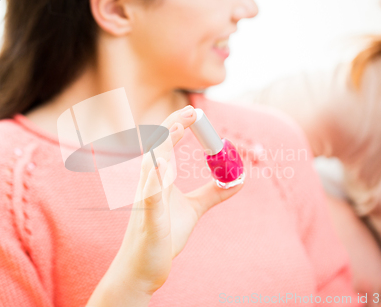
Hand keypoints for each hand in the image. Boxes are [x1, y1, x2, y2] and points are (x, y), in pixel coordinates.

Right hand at [89, 105, 243, 304]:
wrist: (143, 268)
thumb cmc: (163, 235)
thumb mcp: (193, 210)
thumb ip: (212, 194)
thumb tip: (238, 179)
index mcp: (159, 180)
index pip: (165, 145)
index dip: (178, 127)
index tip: (194, 114)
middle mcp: (149, 185)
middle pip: (157, 148)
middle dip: (172, 127)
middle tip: (191, 112)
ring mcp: (146, 202)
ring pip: (150, 168)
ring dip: (162, 147)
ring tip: (176, 128)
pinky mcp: (149, 221)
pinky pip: (149, 199)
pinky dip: (154, 181)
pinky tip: (161, 166)